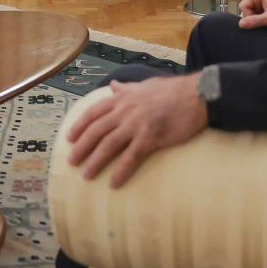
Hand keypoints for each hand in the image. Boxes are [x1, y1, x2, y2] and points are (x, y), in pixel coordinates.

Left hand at [66, 75, 207, 187]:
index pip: (94, 112)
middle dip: (81, 147)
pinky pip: (131, 157)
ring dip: (95, 161)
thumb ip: (127, 87)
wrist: (197, 95)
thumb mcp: (145, 84)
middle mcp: (125, 110)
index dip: (80, 125)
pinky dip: (121, 171)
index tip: (69, 138)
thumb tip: (114, 86)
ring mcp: (137, 124)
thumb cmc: (173, 90)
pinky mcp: (151, 137)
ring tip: (86, 175)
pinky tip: (113, 183)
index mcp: (123, 97)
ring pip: (109, 145)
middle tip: (71, 162)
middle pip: (96, 130)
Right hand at [237, 0, 266, 29]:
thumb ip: (254, 21)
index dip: (249, 16)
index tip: (259, 22)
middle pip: (249, 10)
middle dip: (257, 19)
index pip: (243, 6)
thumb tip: (239, 25)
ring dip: (262, 20)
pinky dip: (266, 19)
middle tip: (266, 23)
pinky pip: (261, 13)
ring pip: (255, 13)